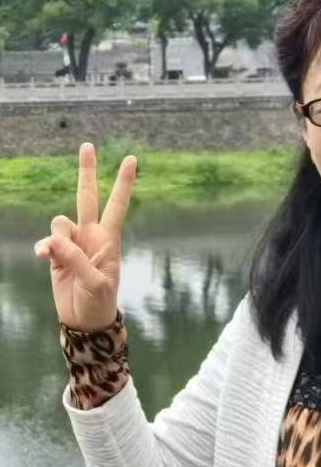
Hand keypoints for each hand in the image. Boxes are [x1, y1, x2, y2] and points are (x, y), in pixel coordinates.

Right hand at [34, 142, 136, 331]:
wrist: (85, 321)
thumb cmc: (99, 302)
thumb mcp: (95, 283)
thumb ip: (76, 260)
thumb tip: (55, 241)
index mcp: (109, 239)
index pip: (117, 205)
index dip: (123, 183)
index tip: (131, 159)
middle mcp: (91, 236)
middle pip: (87, 197)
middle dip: (87, 172)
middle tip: (88, 146)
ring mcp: (73, 244)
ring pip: (59, 222)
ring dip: (55, 236)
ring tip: (54, 256)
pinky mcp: (57, 256)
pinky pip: (47, 242)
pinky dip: (44, 247)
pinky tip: (43, 257)